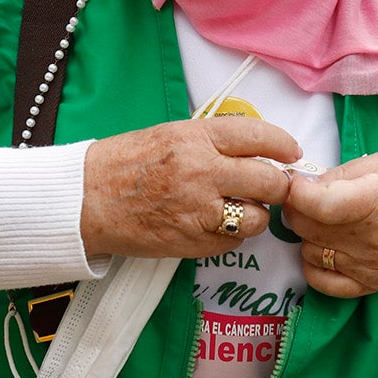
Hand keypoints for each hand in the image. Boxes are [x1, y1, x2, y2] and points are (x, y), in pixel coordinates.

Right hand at [80, 117, 301, 259]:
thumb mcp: (172, 134)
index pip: (259, 137)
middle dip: (279, 186)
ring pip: (256, 218)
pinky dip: (232, 236)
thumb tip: (257, 149)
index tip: (292, 152)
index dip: (283, 145)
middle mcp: (202, 171)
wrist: (84, 198)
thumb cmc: (127, 162)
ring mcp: (197, 210)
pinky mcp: (190, 241)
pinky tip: (216, 225)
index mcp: (197, 138)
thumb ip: (214, 141)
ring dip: (256, 215)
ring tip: (241, 208)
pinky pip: (232, 243)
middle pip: (269, 182)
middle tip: (275, 187)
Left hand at [283, 153, 377, 297]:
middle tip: (304, 196)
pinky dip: (314, 265)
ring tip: (321, 220)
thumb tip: (306, 185)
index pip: (320, 205)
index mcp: (377, 200)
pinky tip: (321, 248)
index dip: (297, 193)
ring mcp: (371, 264)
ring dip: (307, 235)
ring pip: (311, 251)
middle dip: (297, 208)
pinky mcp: (372, 283)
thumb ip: (342, 174)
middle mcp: (373, 236)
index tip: (295, 183)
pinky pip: (325, 283)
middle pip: (308, 228)